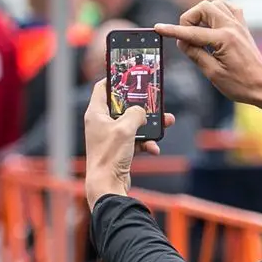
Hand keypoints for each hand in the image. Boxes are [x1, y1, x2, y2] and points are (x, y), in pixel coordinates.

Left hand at [82, 79, 174, 211]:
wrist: (108, 186)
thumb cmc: (110, 156)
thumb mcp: (126, 128)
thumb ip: (136, 113)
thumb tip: (142, 112)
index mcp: (96, 113)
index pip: (102, 87)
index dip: (115, 79)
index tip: (129, 75)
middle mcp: (101, 123)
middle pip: (122, 106)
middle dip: (141, 105)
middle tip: (154, 100)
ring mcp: (110, 137)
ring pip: (133, 124)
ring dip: (149, 125)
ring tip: (166, 123)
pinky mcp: (119, 149)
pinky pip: (136, 141)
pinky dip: (146, 143)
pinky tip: (154, 149)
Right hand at [154, 0, 261, 112]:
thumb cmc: (240, 84)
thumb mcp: (213, 73)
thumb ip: (195, 54)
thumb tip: (181, 41)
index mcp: (224, 39)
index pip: (192, 32)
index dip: (172, 30)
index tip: (158, 28)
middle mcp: (232, 26)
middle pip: (204, 7)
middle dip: (190, 18)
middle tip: (186, 36)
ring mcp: (239, 24)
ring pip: (215, 2)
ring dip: (202, 12)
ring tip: (197, 30)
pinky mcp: (242, 25)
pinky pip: (227, 6)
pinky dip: (216, 9)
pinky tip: (211, 22)